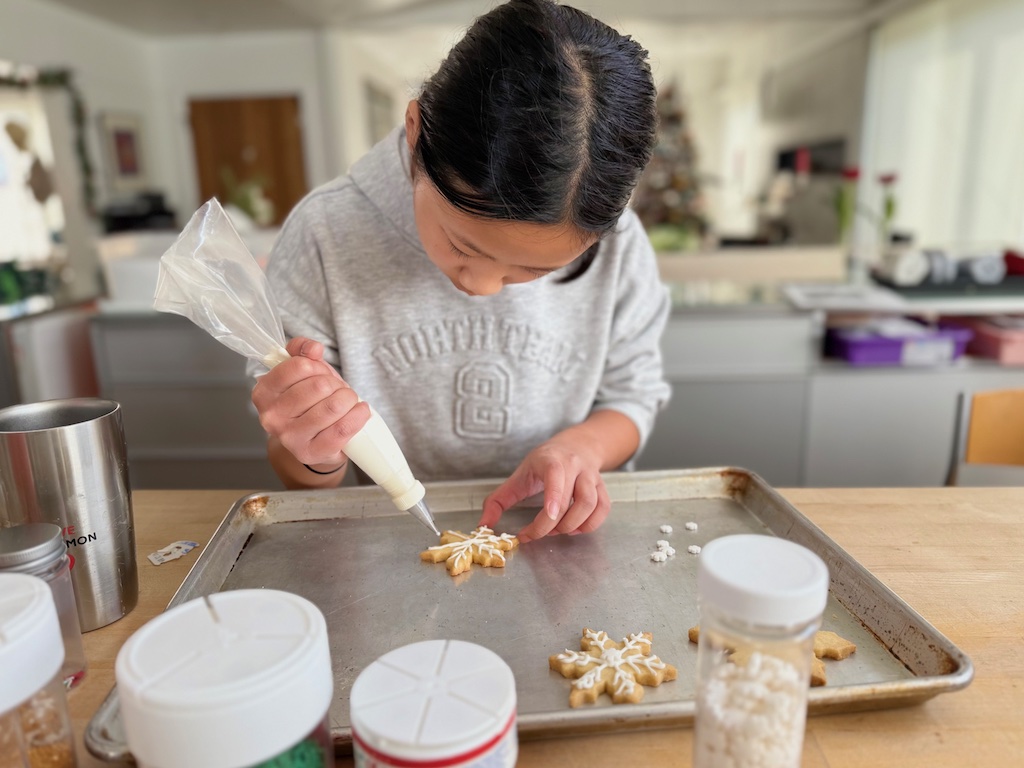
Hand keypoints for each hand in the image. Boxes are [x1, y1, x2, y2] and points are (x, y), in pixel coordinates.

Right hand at [251, 337, 369, 467]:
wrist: (312, 441)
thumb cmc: (308, 402)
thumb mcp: (302, 371)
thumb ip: (302, 351)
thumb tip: (314, 348)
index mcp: (264, 392)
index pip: (299, 366)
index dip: (318, 366)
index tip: (321, 374)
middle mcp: (272, 417)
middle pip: (319, 386)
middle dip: (336, 384)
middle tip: (336, 391)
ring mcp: (290, 438)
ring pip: (333, 406)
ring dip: (349, 399)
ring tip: (348, 401)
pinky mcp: (311, 453)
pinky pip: (342, 429)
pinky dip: (358, 416)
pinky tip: (360, 411)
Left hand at [479, 437, 610, 543]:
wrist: (577, 445)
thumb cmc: (544, 462)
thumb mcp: (518, 476)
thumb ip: (498, 501)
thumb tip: (484, 526)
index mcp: (551, 460)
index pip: (556, 476)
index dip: (555, 498)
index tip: (547, 518)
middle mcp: (575, 466)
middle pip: (574, 498)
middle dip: (555, 524)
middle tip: (538, 533)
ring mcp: (591, 477)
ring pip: (592, 504)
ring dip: (574, 525)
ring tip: (557, 531)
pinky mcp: (602, 487)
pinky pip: (603, 509)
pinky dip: (590, 524)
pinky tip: (574, 528)